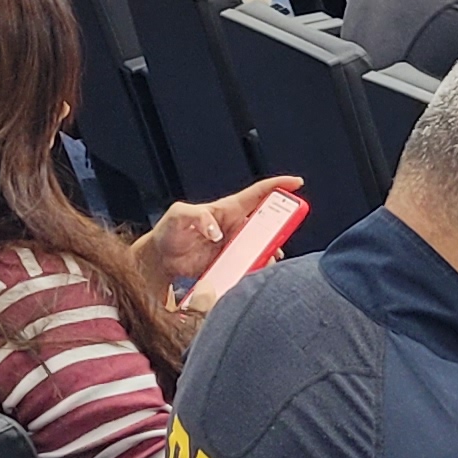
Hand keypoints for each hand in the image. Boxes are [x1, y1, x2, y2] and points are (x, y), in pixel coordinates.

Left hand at [139, 175, 306, 289]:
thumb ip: (198, 217)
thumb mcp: (179, 215)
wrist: (161, 260)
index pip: (258, 193)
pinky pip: (249, 266)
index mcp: (228, 209)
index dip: (278, 186)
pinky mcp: (230, 264)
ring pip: (262, 247)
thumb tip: (216, 229)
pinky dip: (255, 270)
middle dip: (281, 228)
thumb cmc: (169, 231)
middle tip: (284, 235)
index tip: (296, 184)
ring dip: (270, 253)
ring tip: (269, 260)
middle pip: (268, 223)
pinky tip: (254, 274)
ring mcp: (235, 246)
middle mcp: (236, 227)